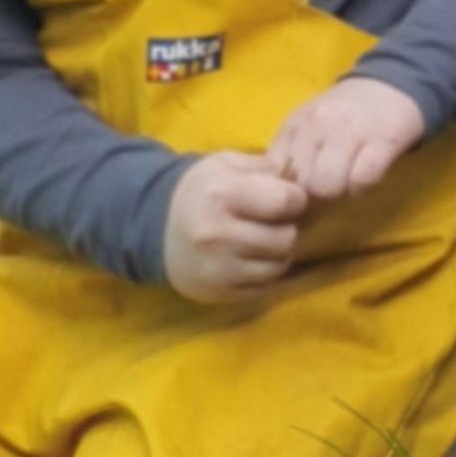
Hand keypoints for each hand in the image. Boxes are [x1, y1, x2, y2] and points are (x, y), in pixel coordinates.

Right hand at [162, 149, 309, 302]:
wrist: (156, 228)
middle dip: (286, 228)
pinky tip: (250, 258)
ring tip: (262, 240)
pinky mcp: (219, 293)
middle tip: (273, 222)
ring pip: (279, 266)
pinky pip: (264, 287)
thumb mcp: (228, 164)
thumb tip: (299, 180)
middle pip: (286, 238)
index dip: (294, 199)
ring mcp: (218, 269)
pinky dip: (264, 273)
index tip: (286, 198)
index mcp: (222, 195)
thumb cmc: (202, 190)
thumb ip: (266, 167)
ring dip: (278, 253)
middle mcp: (219, 235)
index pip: (285, 202)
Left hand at [265, 77, 429, 204]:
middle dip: (316, 198)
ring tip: (348, 183)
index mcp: (296, 124)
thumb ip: (289, 155)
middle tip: (330, 189)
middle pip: (303, 186)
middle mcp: (318, 124)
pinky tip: (366, 180)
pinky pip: (363, 181)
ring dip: (340, 194)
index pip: (276, 174)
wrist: (391, 86)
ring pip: (328, 186)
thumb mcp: (307, 127)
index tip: (301, 194)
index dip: (288, 193)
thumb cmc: (343, 116)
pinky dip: (363, 189)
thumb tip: (277, 196)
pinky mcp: (383, 139)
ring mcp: (350, 130)